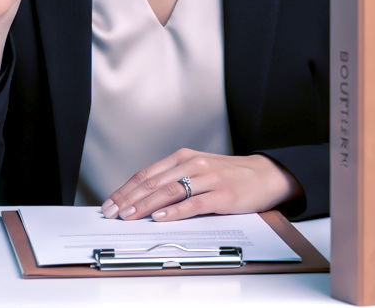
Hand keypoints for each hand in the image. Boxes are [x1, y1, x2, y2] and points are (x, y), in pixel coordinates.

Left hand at [101, 148, 302, 221]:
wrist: (264, 175)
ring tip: (129, 216)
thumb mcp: (197, 170)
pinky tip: (161, 217)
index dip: (125, 189)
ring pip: (169, 191)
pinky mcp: (221, 194)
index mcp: (183, 158)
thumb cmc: (227, 175)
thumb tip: (141, 198)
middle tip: (112, 213)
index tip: (110, 204)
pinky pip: (194, 203)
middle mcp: (192, 164)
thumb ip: (173, 180)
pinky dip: (175, 211)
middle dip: (129, 199)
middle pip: (153, 182)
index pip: (146, 174)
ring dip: (145, 205)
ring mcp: (207, 178)